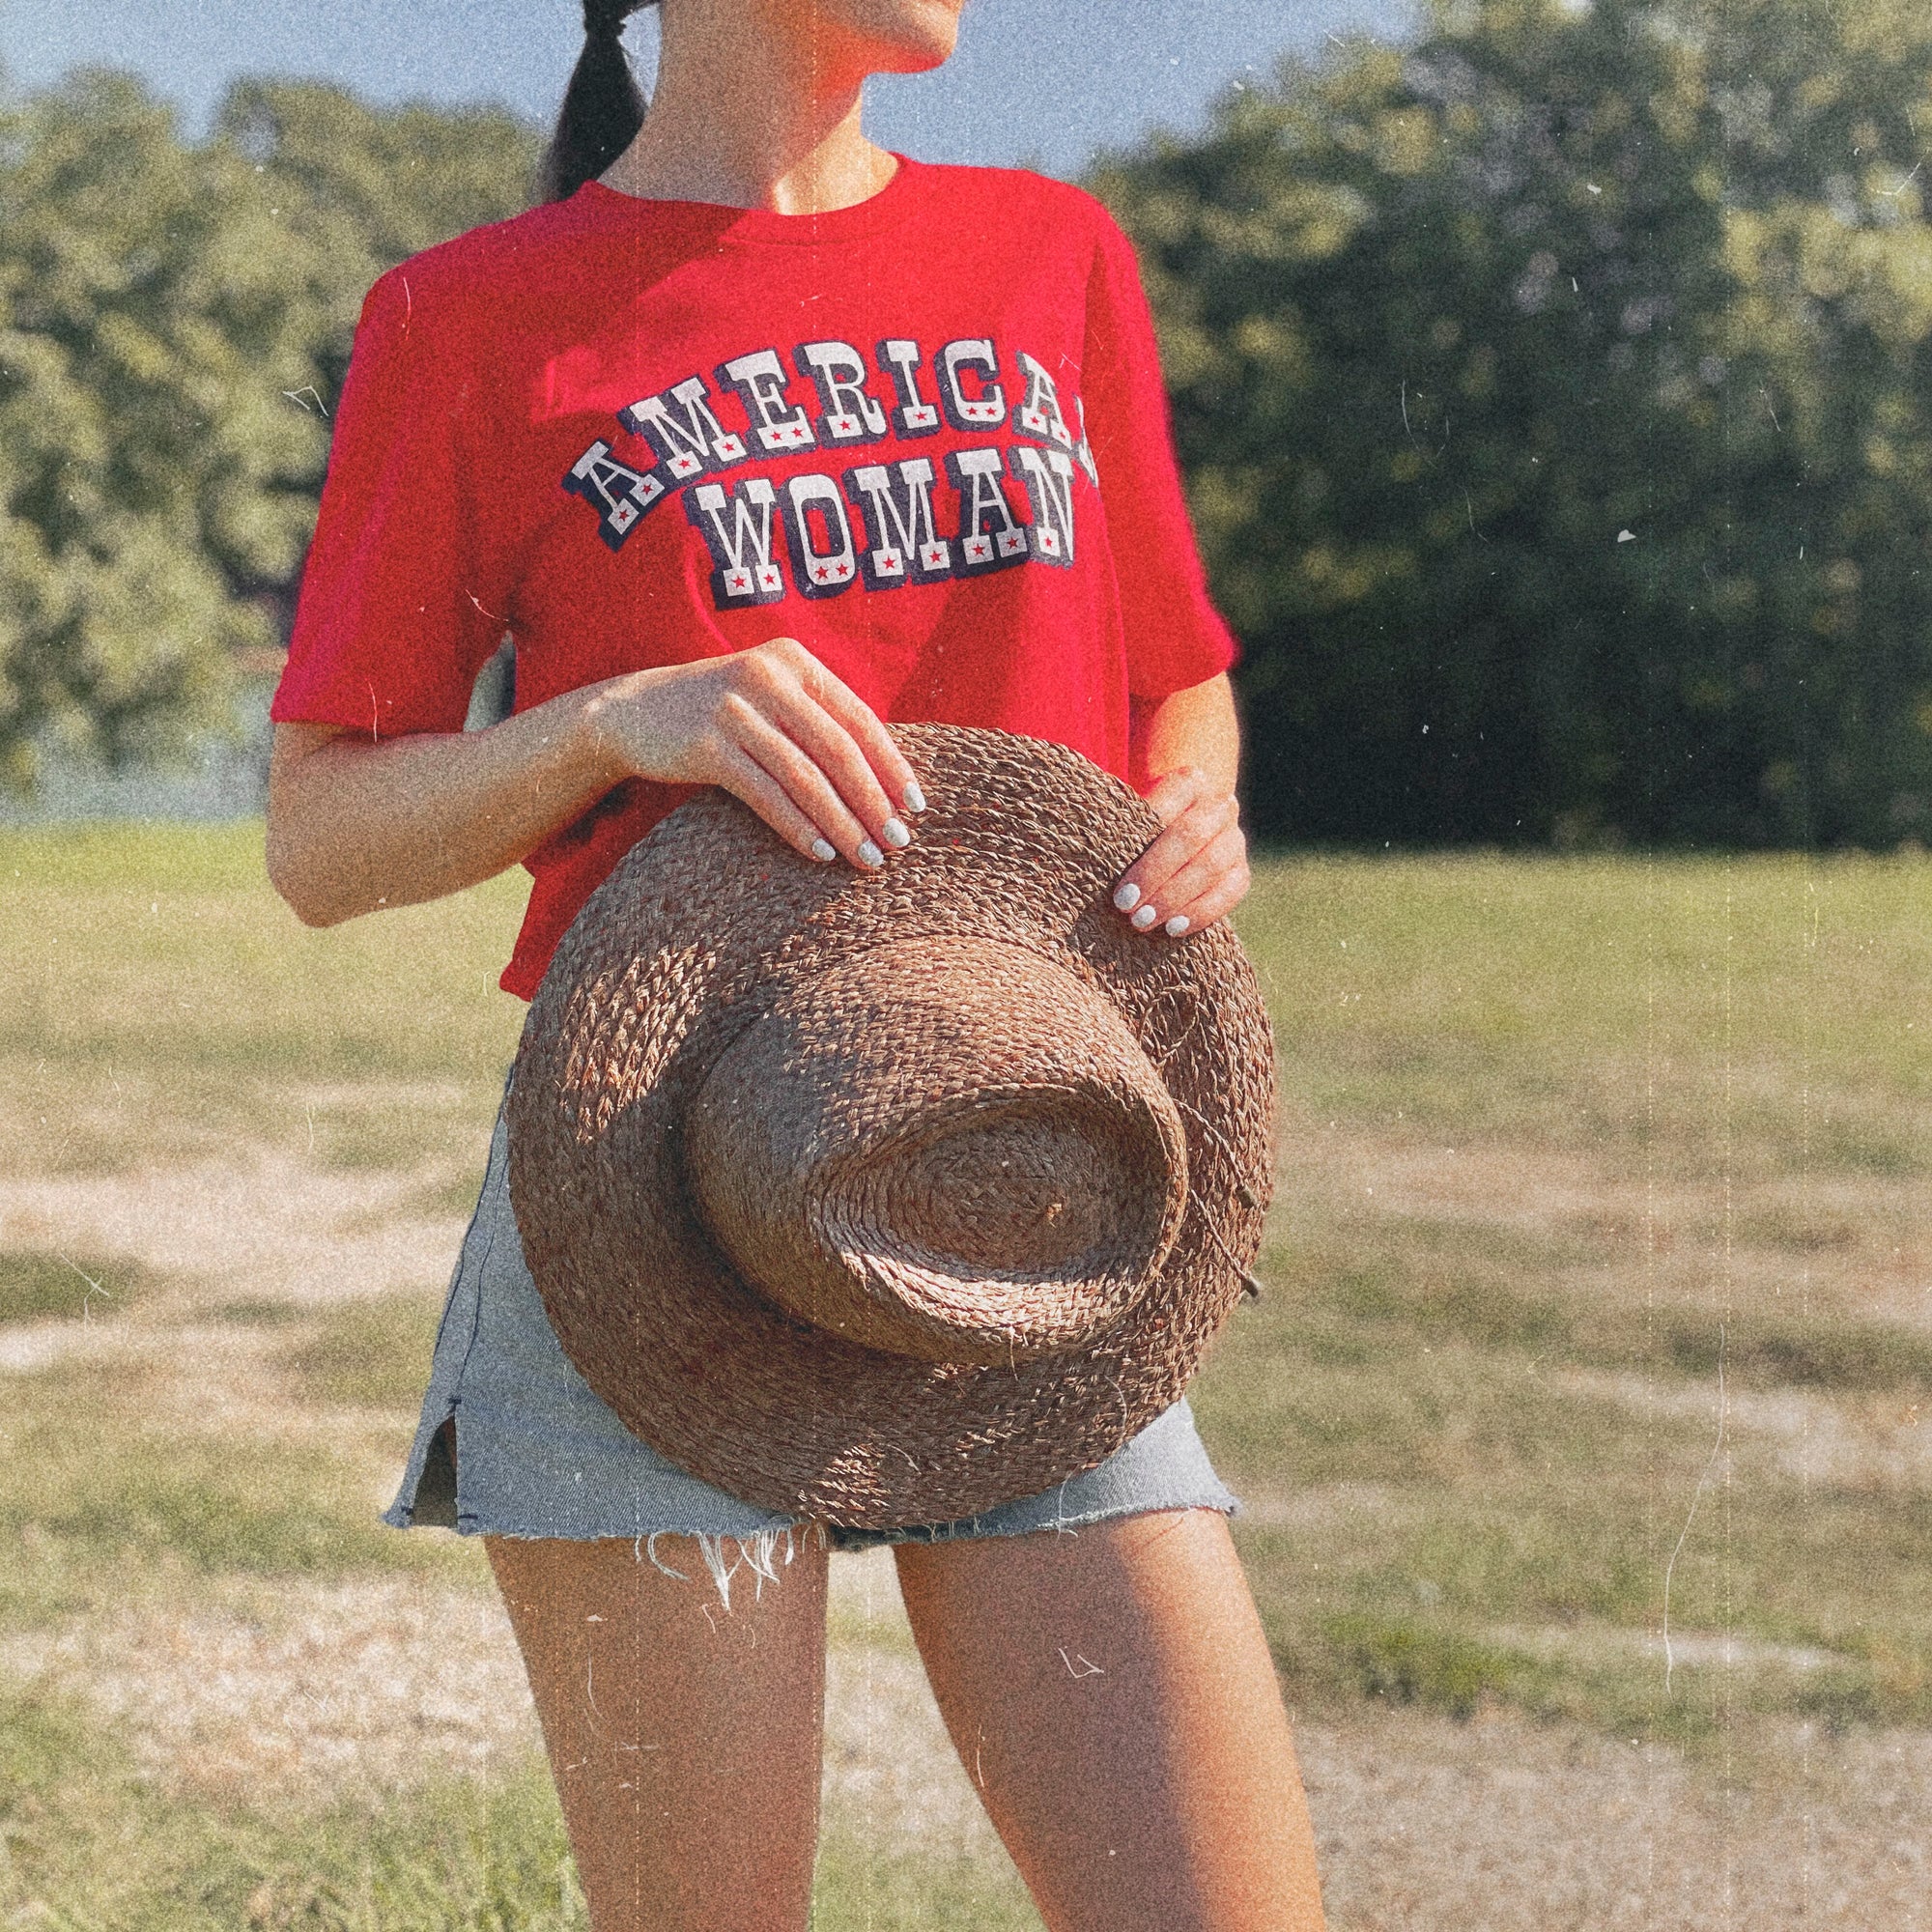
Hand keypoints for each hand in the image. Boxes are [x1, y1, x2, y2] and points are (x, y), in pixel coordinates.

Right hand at [582, 636, 923, 868]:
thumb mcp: (772, 696)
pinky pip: (765, 794)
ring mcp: (735, 709)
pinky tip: (820, 853)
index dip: (891, 765)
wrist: (634, 711)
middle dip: (873, 802)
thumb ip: (819, 719)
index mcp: (796, 661)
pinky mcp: (706, 745)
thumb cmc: (721, 712)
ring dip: (842, 823)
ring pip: (805, 777)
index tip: (916, 806)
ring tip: (866, 858)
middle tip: (898, 843)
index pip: (859, 718)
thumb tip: (885, 778)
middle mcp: (768, 677)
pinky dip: (797, 827)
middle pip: (838, 749)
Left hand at [1110, 766, 1249, 937]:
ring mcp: (1234, 839)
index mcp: (1190, 781)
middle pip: (1191, 836)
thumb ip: (1115, 825)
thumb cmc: (1139, 826)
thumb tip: (1083, 845)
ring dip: (1175, 898)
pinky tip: (1174, 929)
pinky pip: (1231, 891)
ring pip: (1212, 866)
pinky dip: (1202, 912)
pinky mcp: (1240, 870)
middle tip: (1126, 907)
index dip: (1142, 841)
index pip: (1168, 805)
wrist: (1177, 833)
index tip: (1117, 879)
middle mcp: (1218, 805)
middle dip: (1156, 874)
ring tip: (1143, 922)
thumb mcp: (1128, 815)